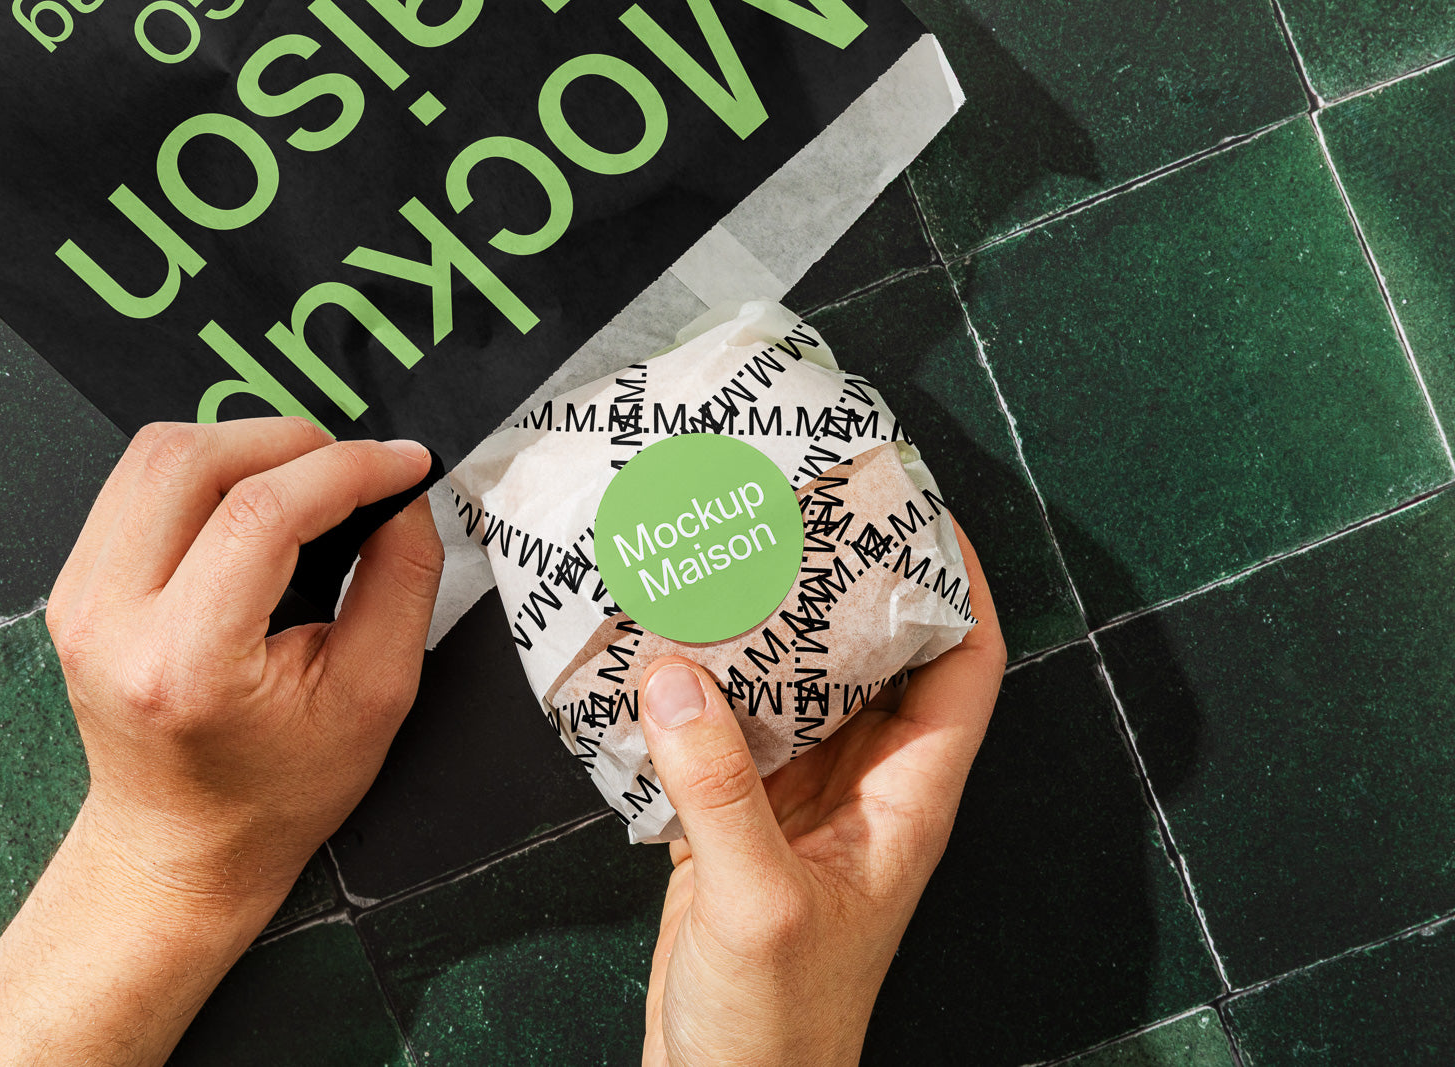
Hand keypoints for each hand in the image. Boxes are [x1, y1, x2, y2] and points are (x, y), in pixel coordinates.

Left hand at [0, 417, 443, 1065]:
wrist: (182, 847)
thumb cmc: (277, 791)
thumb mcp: (376, 696)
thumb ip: (401, 582)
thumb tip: (403, 493)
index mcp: (186, 662)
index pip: (262, 512)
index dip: (348, 468)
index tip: (404, 465)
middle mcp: (111, 621)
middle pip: (194, 459)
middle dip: (295, 441)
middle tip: (356, 472)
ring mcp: (79, 599)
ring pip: (158, 454)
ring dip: (249, 445)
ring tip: (311, 482)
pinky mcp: (75, 584)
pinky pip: (139, 482)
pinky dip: (209, 470)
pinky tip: (255, 502)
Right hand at [637, 523, 1004, 1066]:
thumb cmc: (779, 1024)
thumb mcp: (760, 903)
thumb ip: (720, 790)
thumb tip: (676, 679)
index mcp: (907, 798)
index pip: (965, 666)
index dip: (957, 584)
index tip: (918, 511)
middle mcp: (864, 788)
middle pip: (875, 659)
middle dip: (843, 583)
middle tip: (798, 511)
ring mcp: (801, 802)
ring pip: (797, 688)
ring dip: (765, 629)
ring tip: (723, 559)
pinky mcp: (739, 821)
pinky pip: (728, 730)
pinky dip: (700, 688)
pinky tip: (658, 653)